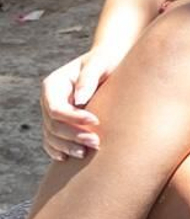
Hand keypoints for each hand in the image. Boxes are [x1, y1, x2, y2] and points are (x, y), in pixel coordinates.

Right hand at [39, 36, 134, 160]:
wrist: (110, 62)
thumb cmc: (106, 60)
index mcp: (54, 85)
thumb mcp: (99, 64)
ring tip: (88, 152)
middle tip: (97, 142)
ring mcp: (53, 113)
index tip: (96, 121)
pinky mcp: (61, 122)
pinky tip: (69, 158)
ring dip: (67, 146)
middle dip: (73, 136)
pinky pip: (53, 140)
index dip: (73, 118)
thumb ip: (88, 79)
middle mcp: (49, 100)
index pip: (56, 108)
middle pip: (53, 125)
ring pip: (52, 136)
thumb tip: (80, 101)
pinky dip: (59, 150)